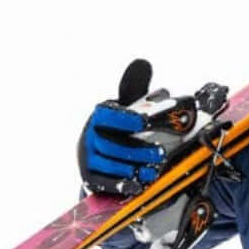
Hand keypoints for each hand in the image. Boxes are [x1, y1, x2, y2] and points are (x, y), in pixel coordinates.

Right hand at [78, 59, 166, 195]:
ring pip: (110, 165)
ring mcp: (88, 160)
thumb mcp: (123, 107)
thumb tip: (143, 64)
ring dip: (134, 167)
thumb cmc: (116, 128)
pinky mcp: (91, 179)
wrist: (97, 155)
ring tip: (154, 168)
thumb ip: (134, 88)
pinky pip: (106, 183)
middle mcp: (89, 138)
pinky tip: (139, 184)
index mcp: (99, 117)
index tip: (145, 121)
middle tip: (160, 152)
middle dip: (137, 149)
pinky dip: (123, 184)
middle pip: (111, 145)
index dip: (126, 118)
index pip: (108, 115)